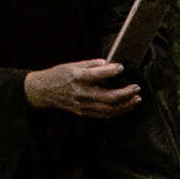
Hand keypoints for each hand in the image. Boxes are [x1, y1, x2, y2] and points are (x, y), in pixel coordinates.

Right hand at [24, 60, 138, 117]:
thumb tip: (109, 63)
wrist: (42, 91)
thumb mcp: (73, 65)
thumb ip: (92, 65)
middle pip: (108, 97)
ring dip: (126, 105)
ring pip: (109, 110)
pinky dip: (118, 111)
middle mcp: (80, 93)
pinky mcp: (83, 112)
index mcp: (77, 77)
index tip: (122, 67)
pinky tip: (127, 106)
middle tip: (136, 87)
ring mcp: (82, 105)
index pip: (96, 75)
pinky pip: (104, 115)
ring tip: (136, 99)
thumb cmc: (59, 75)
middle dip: (125, 94)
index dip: (111, 72)